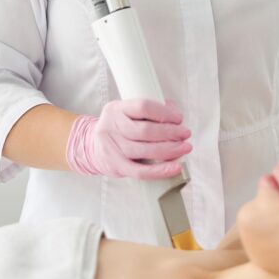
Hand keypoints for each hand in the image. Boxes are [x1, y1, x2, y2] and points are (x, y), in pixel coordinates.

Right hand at [66, 100, 190, 179]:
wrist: (92, 147)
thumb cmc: (118, 128)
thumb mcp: (127, 113)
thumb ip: (149, 112)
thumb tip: (175, 114)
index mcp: (116, 109)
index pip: (143, 107)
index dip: (164, 113)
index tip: (178, 118)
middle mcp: (111, 126)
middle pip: (145, 131)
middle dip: (170, 133)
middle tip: (185, 134)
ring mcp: (112, 148)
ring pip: (145, 151)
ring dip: (170, 150)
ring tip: (185, 148)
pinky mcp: (116, 166)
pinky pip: (141, 171)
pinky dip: (160, 170)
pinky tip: (175, 167)